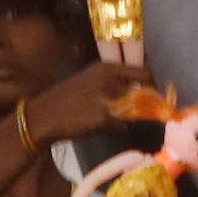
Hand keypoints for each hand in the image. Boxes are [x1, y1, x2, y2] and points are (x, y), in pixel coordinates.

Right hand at [28, 57, 151, 147]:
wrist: (43, 116)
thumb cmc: (66, 99)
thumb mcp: (89, 81)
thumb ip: (113, 82)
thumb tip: (140, 89)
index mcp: (105, 68)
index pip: (143, 71)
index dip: (152, 83)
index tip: (154, 92)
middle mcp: (109, 80)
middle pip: (144, 92)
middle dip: (147, 103)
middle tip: (144, 110)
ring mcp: (107, 99)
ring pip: (135, 111)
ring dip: (130, 117)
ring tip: (112, 118)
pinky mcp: (104, 118)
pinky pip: (123, 126)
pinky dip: (117, 128)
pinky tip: (101, 126)